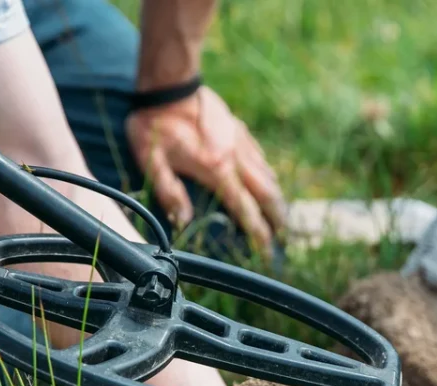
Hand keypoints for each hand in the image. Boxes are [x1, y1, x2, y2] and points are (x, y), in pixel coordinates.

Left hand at [125, 86, 285, 254]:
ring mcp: (241, 143)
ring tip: (282, 215)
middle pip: (267, 194)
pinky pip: (261, 158)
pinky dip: (269, 175)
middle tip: (283, 237)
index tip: (267, 250)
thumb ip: (169, 192)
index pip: (244, 209)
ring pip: (268, 176)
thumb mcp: (152, 161)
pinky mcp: (240, 131)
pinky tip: (269, 182)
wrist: (169, 84)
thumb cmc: (155, 124)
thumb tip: (183, 222)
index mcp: (216, 171)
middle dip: (278, 218)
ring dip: (277, 198)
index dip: (258, 233)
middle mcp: (235, 159)